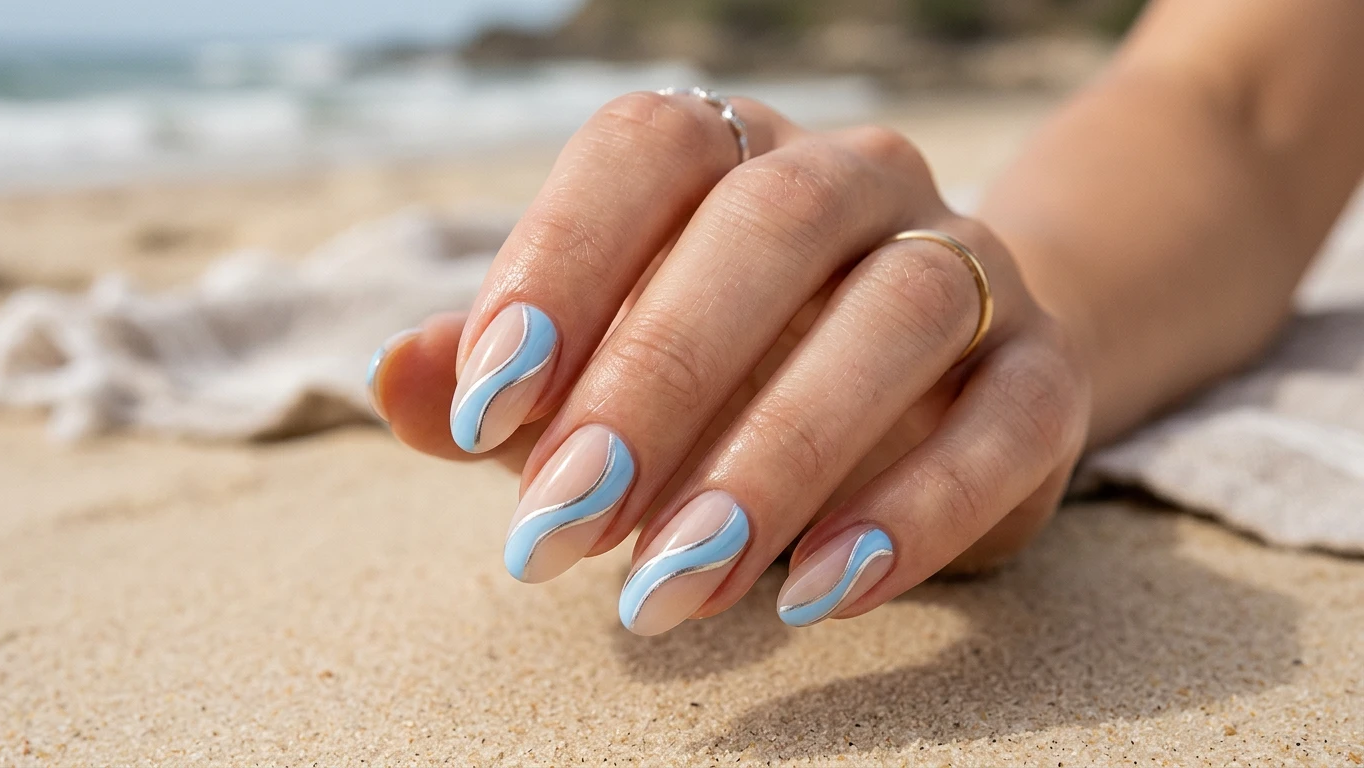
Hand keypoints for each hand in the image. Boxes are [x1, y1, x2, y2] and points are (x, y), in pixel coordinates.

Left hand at [369, 90, 1090, 634]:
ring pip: (896, 312)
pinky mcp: (1042, 373)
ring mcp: (968, 264)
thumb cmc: (728, 375)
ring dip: (775, 457)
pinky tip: (818, 592)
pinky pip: (1005, 422)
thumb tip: (392, 380)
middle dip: (655, 381)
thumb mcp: (598, 373)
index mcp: (735, 152)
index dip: (561, 263)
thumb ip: (500, 378)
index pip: (649, 149)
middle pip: (770, 227)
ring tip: (674, 587)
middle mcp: (857, 180)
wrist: (935, 383)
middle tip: (562, 530)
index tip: (485, 410)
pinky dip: (916, 509)